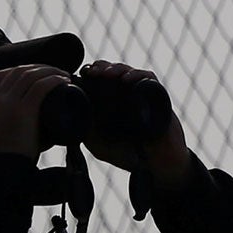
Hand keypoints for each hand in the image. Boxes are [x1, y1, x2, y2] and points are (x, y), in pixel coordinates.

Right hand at [0, 63, 75, 158]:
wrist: (0, 173)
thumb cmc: (3, 161)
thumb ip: (6, 124)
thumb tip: (30, 122)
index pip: (0, 75)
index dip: (20, 69)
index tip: (35, 73)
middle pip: (17, 71)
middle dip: (38, 67)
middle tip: (54, 72)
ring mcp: (8, 104)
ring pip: (30, 75)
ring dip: (49, 71)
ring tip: (62, 75)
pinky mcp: (23, 111)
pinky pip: (40, 87)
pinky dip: (53, 80)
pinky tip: (63, 80)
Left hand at [79, 61, 189, 184]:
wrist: (158, 165)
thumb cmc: (129, 155)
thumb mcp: (101, 146)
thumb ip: (87, 134)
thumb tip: (73, 117)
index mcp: (112, 102)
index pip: (101, 80)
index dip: (92, 73)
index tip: (84, 73)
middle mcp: (126, 95)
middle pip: (114, 72)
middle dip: (103, 67)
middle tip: (94, 72)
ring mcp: (142, 94)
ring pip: (129, 72)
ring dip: (118, 69)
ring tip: (108, 74)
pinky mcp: (157, 96)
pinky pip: (149, 79)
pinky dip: (138, 75)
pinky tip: (127, 79)